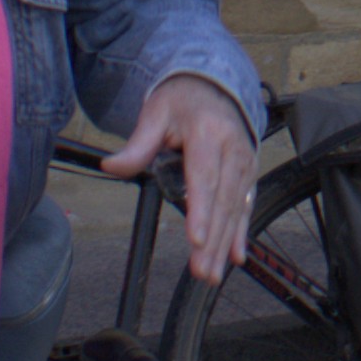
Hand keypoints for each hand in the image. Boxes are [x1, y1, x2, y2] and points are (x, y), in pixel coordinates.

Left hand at [103, 72, 258, 284]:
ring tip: (213, 274)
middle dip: (214, 240)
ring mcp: (245, 164)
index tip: (197, 240)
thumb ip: (137, 145)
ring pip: (236, 210)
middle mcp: (233, 150)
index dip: (201, 211)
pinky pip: (245, 207)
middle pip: (222, 201)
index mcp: (209, 133)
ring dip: (226, 245)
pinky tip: (237, 257)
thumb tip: (111, 167)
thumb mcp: (155, 113)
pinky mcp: (248, 174)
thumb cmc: (181, 101)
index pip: (204, 178)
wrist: (214, 86)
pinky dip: (241, 233)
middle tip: (203, 271)